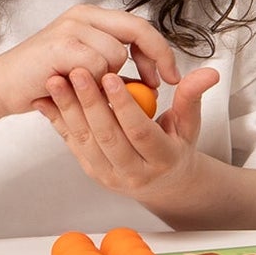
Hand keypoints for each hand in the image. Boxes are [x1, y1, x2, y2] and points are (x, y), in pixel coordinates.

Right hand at [0, 6, 181, 116]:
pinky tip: (73, 86)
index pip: (140, 26)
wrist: (3, 87)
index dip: (160, 50)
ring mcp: (72, 27)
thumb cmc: (44, 81)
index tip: (169, 75)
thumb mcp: (87, 71)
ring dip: (109, 78)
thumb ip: (115, 69)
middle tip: (163, 83)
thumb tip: (150, 82)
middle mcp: (83, 15)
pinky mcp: (62, 44)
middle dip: (157, 57)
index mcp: (91, 17)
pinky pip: (98, 65)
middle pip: (139, 29)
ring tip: (85, 86)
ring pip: (118, 54)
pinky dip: (92, 83)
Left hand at [38, 66, 221, 203]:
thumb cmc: (176, 147)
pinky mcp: (91, 170)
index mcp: (162, 160)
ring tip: (57, 80)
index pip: (140, 131)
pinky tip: (46, 99)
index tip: (111, 77)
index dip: (124, 105)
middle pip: (108, 136)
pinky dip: (56, 120)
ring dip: (68, 109)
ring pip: (85, 140)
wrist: (163, 183)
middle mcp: (134, 172)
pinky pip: (71, 143)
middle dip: (90, 102)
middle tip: (78, 72)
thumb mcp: (189, 124)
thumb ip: (192, 97)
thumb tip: (209, 72)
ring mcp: (109, 175)